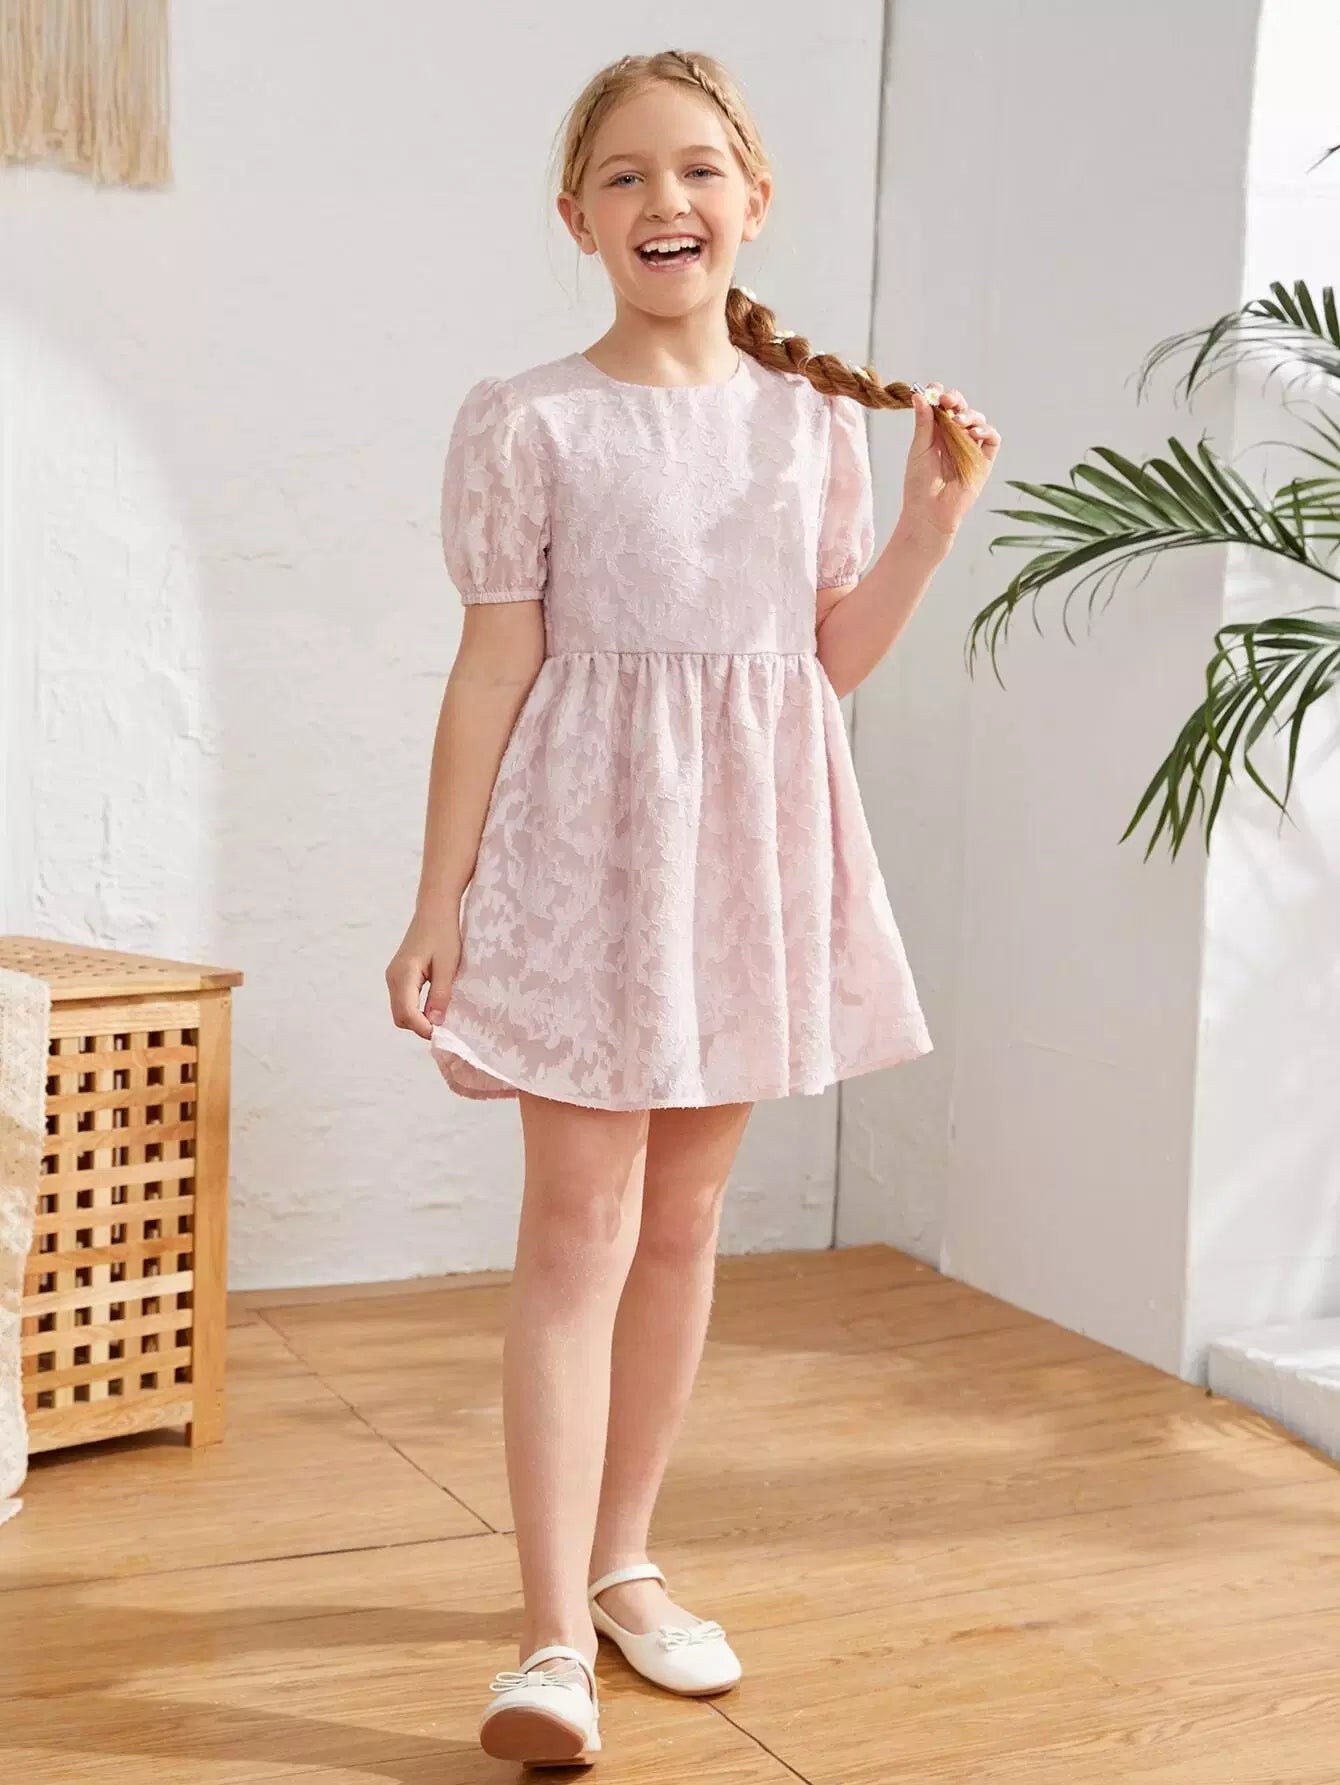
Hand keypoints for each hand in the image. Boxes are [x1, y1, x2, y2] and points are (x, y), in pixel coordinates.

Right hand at [385, 908, 461, 1039]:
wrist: (434, 910)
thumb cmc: (444, 933)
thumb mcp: (448, 966)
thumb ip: (440, 995)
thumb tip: (436, 1023)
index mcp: (403, 975)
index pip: (407, 1013)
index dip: (423, 1028)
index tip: (442, 1034)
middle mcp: (392, 978)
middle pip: (400, 1017)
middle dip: (419, 1027)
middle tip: (444, 1027)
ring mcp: (392, 977)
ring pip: (400, 1011)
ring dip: (418, 1019)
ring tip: (441, 1016)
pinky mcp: (397, 976)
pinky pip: (402, 1001)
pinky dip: (415, 1010)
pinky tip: (432, 1006)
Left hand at [901, 382, 1000, 544]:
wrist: (929, 512)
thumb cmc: (919, 484)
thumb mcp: (919, 448)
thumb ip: (923, 422)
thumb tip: (919, 395)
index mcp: (936, 432)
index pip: (942, 406)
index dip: (940, 395)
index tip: (934, 390)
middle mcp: (954, 437)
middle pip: (961, 409)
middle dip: (956, 400)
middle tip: (947, 401)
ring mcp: (970, 447)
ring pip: (978, 421)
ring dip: (970, 416)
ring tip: (958, 423)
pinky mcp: (984, 460)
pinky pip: (992, 439)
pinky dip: (987, 431)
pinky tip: (974, 434)